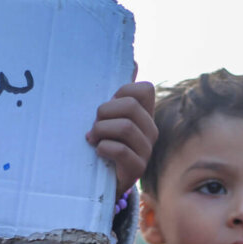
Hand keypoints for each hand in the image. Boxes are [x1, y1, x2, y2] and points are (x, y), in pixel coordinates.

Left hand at [86, 81, 156, 201]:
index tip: (109, 105)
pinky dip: (103, 148)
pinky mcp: (137, 169)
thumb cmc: (104, 144)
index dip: (122, 91)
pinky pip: (120, 150)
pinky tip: (98, 151)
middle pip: (130, 106)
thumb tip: (134, 61)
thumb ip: (120, 94)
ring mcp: (146, 150)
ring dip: (100, 131)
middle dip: (104, 112)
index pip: (145, 89)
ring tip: (92, 139)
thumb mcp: (109, 117)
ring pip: (125, 127)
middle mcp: (150, 131)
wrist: (102, 181)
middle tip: (94, 125)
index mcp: (145, 114)